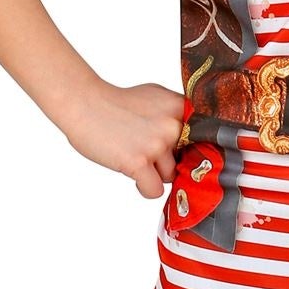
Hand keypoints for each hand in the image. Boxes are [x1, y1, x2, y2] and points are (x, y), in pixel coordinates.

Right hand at [61, 80, 184, 199]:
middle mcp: (173, 126)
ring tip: (135, 157)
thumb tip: (191, 141)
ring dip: (154, 174)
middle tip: (146, 151)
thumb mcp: (155, 98)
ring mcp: (156, 144)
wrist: (84, 103)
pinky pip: (155, 190)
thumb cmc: (116, 103)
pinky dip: (145, 188)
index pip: (203, 140)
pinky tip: (134, 174)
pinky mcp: (139, 162)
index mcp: (180, 107)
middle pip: (186, 161)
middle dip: (168, 161)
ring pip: (170, 177)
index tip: (176, 151)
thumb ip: (175, 117)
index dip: (188, 149)